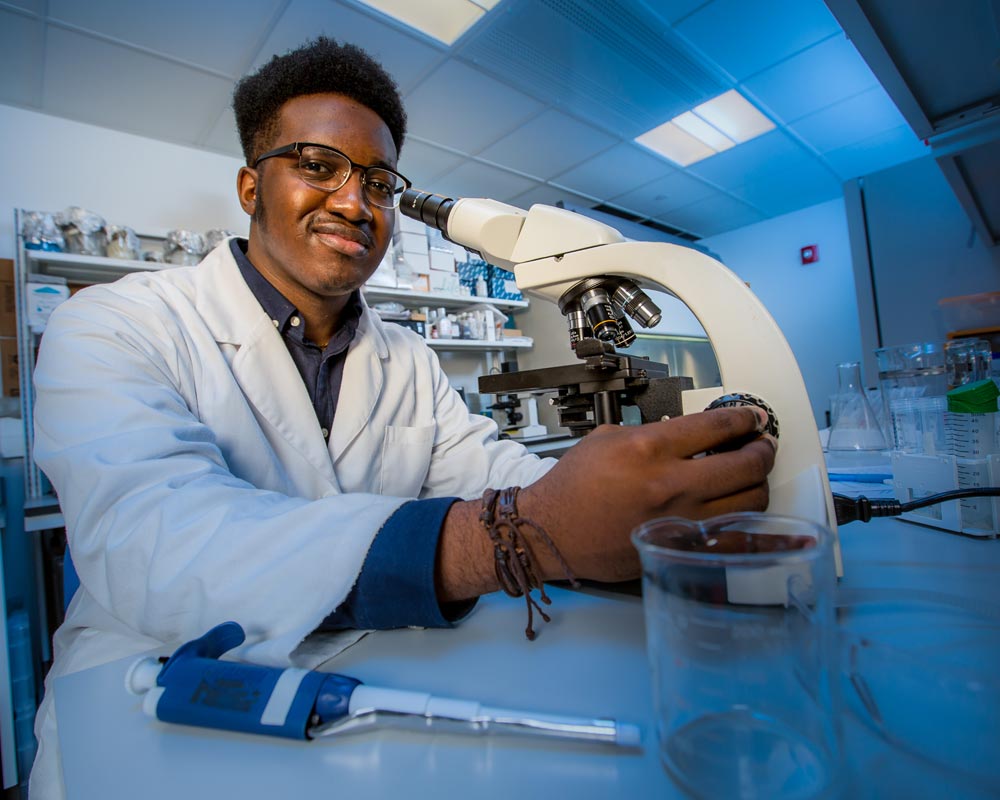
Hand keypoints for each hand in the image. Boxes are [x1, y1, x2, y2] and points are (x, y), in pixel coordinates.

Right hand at [517, 406, 776, 583]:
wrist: (551, 532)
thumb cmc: (573, 486)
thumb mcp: (607, 438)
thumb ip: (653, 433)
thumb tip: (692, 435)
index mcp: (649, 449)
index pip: (717, 427)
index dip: (745, 419)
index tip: (754, 418)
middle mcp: (670, 484)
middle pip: (745, 464)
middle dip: (763, 450)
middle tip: (763, 445)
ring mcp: (679, 520)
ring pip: (748, 502)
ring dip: (759, 484)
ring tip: (754, 476)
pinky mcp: (679, 548)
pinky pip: (733, 538)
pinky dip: (751, 525)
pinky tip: (755, 514)